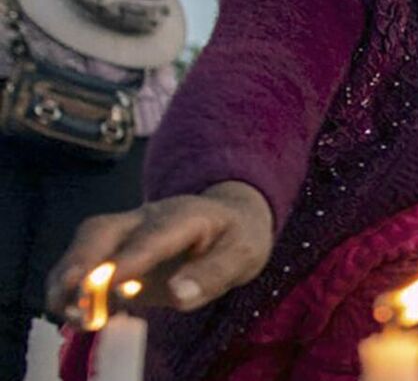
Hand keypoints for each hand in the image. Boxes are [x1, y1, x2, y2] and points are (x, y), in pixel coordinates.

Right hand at [46, 181, 274, 319]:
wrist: (230, 218)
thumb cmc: (237, 238)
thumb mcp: (242, 256)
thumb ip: (214, 274)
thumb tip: (179, 296)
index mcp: (185, 216)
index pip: (155, 234)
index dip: (133, 257)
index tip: (113, 282)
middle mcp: (147, 217)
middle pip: (105, 229)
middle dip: (82, 260)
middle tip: (69, 294)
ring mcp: (127, 230)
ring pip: (87, 242)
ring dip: (68, 276)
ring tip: (64, 310)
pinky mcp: (115, 248)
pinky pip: (84, 261)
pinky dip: (70, 285)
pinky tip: (70, 312)